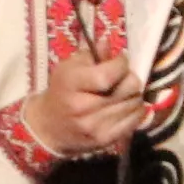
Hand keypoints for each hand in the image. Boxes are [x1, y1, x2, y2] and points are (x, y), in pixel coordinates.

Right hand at [20, 47, 150, 159]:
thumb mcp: (68, 68)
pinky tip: (125, 106)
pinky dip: (135, 111)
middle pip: (129, 88)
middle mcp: (82, 106)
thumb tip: (109, 43)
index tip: (120, 60)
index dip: (121, 64)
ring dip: (133, 95)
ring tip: (122, 93)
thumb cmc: (61, 92)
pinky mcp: (105, 139)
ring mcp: (95, 125)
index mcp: (71, 84)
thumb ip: (91, 55)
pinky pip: (135, 121)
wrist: (47, 128)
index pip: (109, 74)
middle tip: (122, 78)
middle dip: (129, 79)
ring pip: (135, 103)